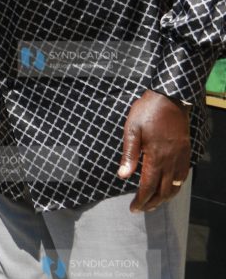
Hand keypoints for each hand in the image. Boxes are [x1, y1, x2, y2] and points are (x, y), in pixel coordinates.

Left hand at [117, 89, 190, 211]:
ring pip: (175, 186)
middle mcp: (171, 161)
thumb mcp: (132, 130)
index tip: (133, 208)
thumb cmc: (147, 112)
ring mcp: (180, 157)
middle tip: (141, 209)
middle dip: (152, 203)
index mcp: (156, 157)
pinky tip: (168, 187)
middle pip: (163, 191)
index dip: (141, 200)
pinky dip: (175, 187)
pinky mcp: (185, 152)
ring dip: (165, 198)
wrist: (170, 98)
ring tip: (153, 203)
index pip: (148, 186)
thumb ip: (129, 154)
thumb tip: (123, 176)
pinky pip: (183, 176)